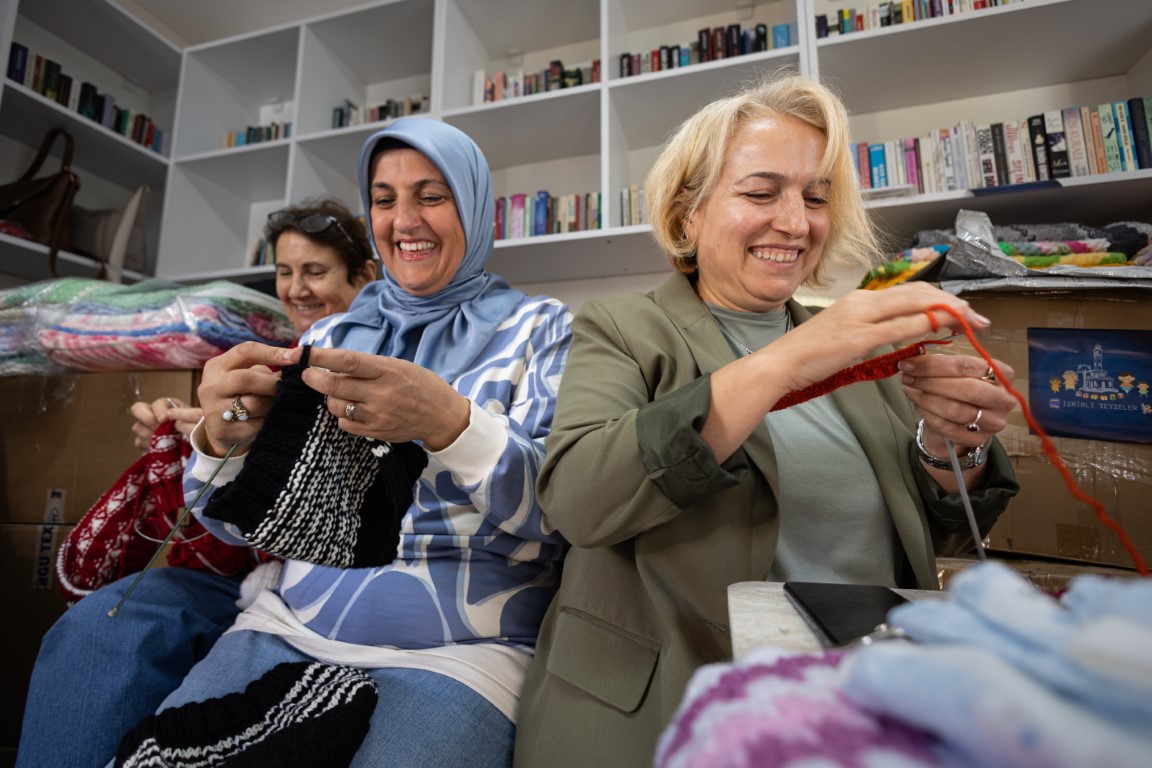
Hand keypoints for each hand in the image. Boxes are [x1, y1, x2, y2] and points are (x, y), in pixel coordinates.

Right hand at [129, 398, 203, 450]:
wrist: (197, 446)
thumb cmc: (198, 430)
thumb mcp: (198, 420)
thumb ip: (189, 415)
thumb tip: (171, 415)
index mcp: (168, 405)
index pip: (157, 403)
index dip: (159, 411)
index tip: (165, 420)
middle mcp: (155, 413)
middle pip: (137, 408)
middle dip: (147, 418)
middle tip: (158, 428)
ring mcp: (147, 427)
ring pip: (137, 427)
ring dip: (151, 434)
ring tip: (166, 440)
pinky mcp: (145, 441)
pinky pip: (139, 442)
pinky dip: (149, 445)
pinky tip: (162, 448)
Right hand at [198, 342, 299, 456]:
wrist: (222, 429)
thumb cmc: (242, 396)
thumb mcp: (248, 376)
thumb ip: (267, 370)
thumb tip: (297, 362)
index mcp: (217, 366)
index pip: (245, 351)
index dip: (272, 352)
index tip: (296, 357)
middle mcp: (210, 386)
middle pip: (245, 379)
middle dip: (272, 383)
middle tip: (288, 388)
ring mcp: (213, 410)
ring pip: (252, 404)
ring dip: (272, 404)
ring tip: (280, 404)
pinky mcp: (221, 430)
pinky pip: (255, 425)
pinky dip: (268, 421)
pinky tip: (271, 420)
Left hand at [301, 347, 469, 451]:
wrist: (441, 416)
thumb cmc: (419, 385)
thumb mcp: (398, 365)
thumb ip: (368, 366)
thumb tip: (332, 362)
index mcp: (387, 370)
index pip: (346, 360)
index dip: (320, 357)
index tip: (301, 353)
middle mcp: (381, 393)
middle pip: (335, 386)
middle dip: (313, 378)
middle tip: (307, 374)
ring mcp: (378, 415)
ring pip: (337, 406)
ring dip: (331, 397)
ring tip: (341, 392)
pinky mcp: (376, 432)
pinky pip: (345, 424)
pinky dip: (343, 415)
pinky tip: (353, 409)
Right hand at [763, 282, 990, 396]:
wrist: (781, 363)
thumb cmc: (808, 356)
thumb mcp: (843, 336)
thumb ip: (869, 331)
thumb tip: (894, 334)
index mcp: (858, 300)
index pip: (907, 291)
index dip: (938, 297)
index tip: (959, 308)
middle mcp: (861, 301)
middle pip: (917, 292)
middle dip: (951, 301)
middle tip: (976, 313)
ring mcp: (860, 317)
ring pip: (914, 304)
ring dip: (948, 310)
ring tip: (971, 320)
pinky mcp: (859, 337)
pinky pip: (902, 326)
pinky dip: (928, 323)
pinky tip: (946, 327)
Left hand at [899, 352, 1016, 454]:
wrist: (964, 418)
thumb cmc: (960, 387)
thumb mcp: (955, 371)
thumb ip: (939, 364)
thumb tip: (911, 361)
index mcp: (1002, 373)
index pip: (967, 366)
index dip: (934, 364)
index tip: (909, 364)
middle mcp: (1004, 398)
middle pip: (967, 389)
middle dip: (931, 382)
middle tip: (907, 378)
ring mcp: (994, 421)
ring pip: (956, 410)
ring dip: (926, 399)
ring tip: (909, 390)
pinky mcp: (979, 439)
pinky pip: (948, 428)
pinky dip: (929, 416)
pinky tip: (918, 405)